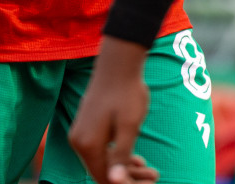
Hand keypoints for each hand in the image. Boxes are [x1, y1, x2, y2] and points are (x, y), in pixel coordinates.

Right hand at [68, 37, 154, 183]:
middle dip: (130, 178)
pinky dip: (118, 156)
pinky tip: (136, 158)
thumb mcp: (129, 127)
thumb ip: (121, 155)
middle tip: (155, 175)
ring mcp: (81, 133)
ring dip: (126, 168)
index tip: (150, 182)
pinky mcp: (86, 126)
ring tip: (151, 169)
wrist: (118, 64)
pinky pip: (101, 150)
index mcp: (87, 144)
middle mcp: (79, 141)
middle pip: (103, 172)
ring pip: (103, 161)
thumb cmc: (126, 93)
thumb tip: (114, 182)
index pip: (105, 179)